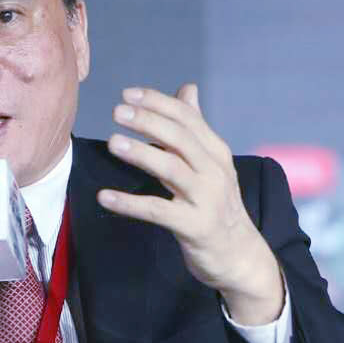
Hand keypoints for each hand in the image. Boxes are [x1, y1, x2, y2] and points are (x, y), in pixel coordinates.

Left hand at [97, 83, 284, 323]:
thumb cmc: (217, 204)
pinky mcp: (194, 227)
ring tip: (113, 143)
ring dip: (141, 154)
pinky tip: (105, 197)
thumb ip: (196, 127)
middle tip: (118, 112)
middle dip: (149, 122)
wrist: (238, 254)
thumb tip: (188, 88)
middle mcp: (214, 171)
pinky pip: (158, 211)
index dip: (158, 102)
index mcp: (216, 152)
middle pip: (181, 138)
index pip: (188, 118)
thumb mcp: (211, 163)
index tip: (128, 94)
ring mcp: (206, 200)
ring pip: (172, 169)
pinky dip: (130, 203)